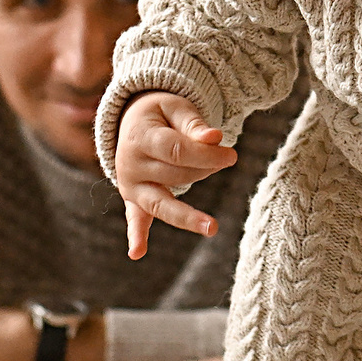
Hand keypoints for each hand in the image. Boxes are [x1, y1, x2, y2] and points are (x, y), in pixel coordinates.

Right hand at [111, 92, 237, 257]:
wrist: (133, 123)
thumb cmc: (162, 114)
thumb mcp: (176, 108)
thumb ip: (194, 124)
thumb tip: (215, 138)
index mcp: (139, 136)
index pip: (176, 151)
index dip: (206, 155)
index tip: (232, 156)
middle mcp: (129, 164)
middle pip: (175, 176)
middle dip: (206, 169)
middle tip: (228, 158)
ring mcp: (130, 185)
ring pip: (164, 202)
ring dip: (188, 214)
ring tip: (213, 227)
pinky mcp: (133, 200)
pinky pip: (135, 219)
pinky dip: (136, 235)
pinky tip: (137, 252)